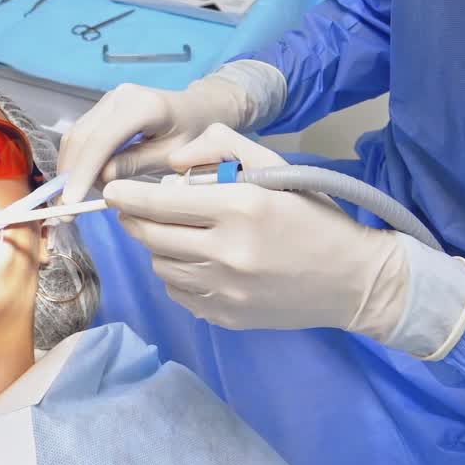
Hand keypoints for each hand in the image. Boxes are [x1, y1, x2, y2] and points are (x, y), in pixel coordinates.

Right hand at [59, 75, 257, 204]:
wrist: (196, 108)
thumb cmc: (191, 133)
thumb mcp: (171, 156)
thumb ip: (136, 165)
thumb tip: (101, 180)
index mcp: (141, 106)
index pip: (102, 140)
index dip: (83, 172)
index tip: (71, 202)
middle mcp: (119, 97)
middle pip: (81, 137)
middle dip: (69, 175)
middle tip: (66, 209)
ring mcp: (108, 99)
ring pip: (75, 136)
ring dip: (70, 169)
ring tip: (75, 200)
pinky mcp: (102, 107)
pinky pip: (81, 134)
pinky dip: (77, 160)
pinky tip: (82, 183)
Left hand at [104, 125, 464, 352]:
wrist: (352, 279)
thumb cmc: (312, 214)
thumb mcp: (275, 165)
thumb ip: (221, 147)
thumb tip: (172, 163)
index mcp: (240, 207)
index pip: (160, 202)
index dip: (127, 196)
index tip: (111, 192)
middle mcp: (227, 251)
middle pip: (150, 236)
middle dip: (133, 220)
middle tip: (131, 210)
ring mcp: (225, 290)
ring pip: (160, 265)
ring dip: (157, 247)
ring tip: (177, 234)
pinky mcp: (225, 316)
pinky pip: (178, 292)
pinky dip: (177, 274)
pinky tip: (197, 261)